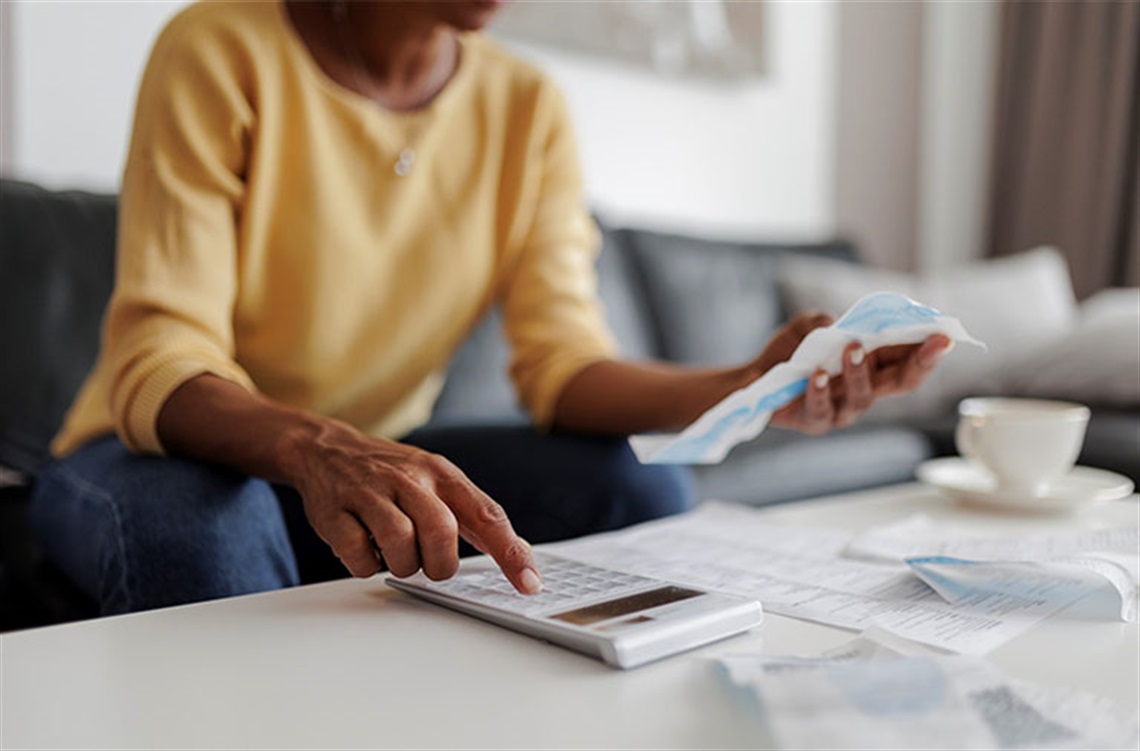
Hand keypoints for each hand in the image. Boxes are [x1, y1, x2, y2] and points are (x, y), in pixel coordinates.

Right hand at [285, 421, 541, 593]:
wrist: (326, 449)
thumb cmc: (392, 473)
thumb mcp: (437, 479)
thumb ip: (473, 514)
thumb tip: (519, 553)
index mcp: (441, 474)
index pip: (487, 514)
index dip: (511, 553)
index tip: (530, 584)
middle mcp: (409, 478)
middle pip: (441, 531)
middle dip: (440, 563)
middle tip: (430, 565)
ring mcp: (370, 492)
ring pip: (400, 543)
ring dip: (403, 565)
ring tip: (396, 556)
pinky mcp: (335, 512)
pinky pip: (359, 555)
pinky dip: (366, 565)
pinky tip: (366, 550)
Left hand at [752, 312, 950, 434]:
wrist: (755, 378)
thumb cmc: (790, 353)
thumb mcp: (806, 327)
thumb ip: (821, 321)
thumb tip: (833, 323)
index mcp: (873, 365)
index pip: (908, 359)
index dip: (930, 349)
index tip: (947, 335)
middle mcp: (863, 390)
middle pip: (901, 382)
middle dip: (920, 362)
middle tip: (934, 343)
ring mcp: (840, 409)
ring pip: (862, 397)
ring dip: (859, 371)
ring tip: (852, 348)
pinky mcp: (813, 420)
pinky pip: (821, 410)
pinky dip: (819, 392)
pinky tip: (816, 376)